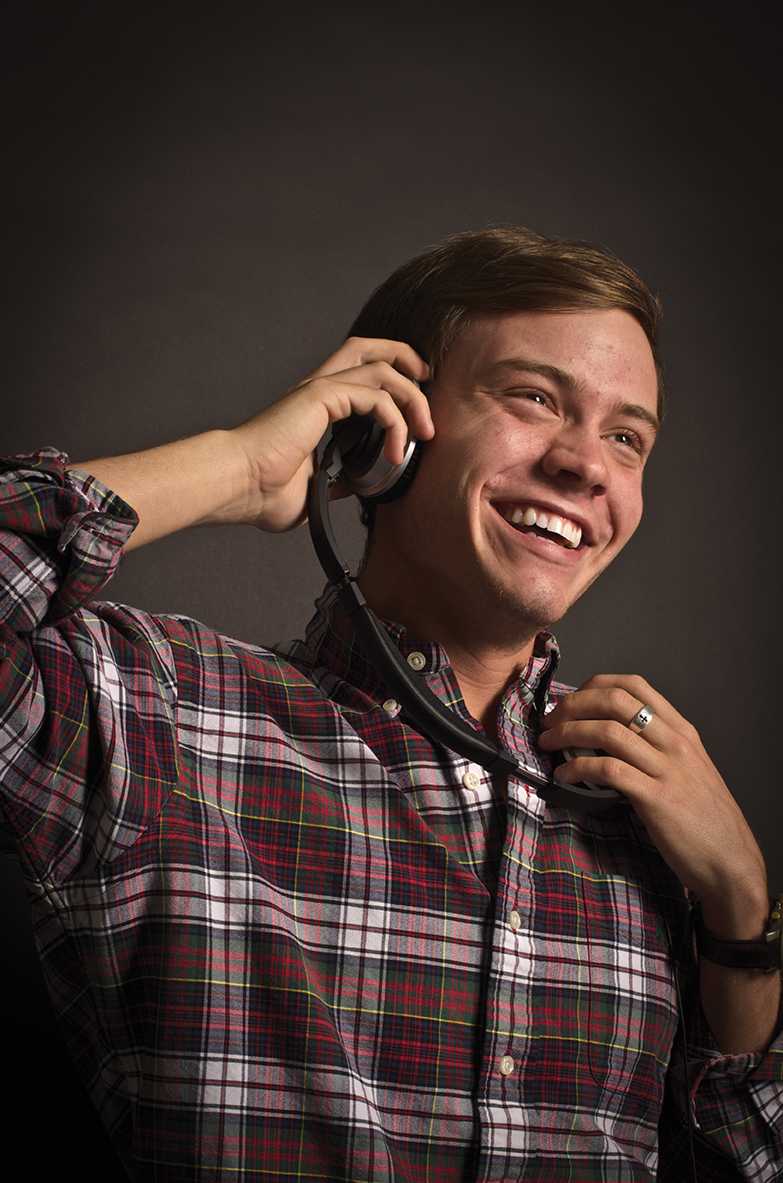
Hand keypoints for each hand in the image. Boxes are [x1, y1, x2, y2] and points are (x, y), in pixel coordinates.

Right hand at [230, 337, 432, 531]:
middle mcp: (318, 390)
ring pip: (382, 368)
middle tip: (428, 382)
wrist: (238, 485)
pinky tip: (396, 451)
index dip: (391, 376)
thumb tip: (352, 486)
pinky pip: (376, 397)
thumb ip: (335, 481)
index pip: (357, 371)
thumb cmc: (263, 491)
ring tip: (425, 431)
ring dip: (413, 396)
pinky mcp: (323, 397)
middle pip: (369, 347)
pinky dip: (396, 422)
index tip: (413, 405)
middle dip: (406, 357)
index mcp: (314, 407)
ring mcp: (320, 390)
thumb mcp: (314, 489)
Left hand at [537, 674, 768, 930]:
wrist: (730, 860)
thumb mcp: (686, 769)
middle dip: (573, 705)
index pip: (635, 685)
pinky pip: (609, 770)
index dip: (595, 685)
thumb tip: (608, 735)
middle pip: (615, 701)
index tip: (571, 699)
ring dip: (568, 734)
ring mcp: (667, 769)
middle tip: (550, 720)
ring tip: (547, 744)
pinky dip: (578, 768)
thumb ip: (656, 748)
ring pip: (608, 731)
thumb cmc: (704, 817)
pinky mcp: (656, 798)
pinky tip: (563, 776)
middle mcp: (675, 742)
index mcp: (682, 730)